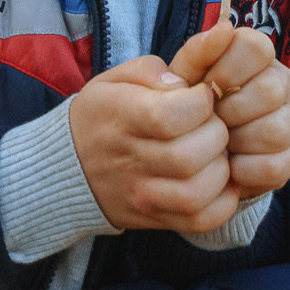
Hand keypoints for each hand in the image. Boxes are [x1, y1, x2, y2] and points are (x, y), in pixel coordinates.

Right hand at [68, 55, 237, 232]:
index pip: (171, 115)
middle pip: (189, 155)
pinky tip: (219, 179)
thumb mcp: (116, 79)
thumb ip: (154, 68)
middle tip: (212, 123)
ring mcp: (143, 195)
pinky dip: (222, 202)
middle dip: (216, 133)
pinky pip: (201, 221)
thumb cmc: (101, 115)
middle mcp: (131, 161)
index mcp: (122, 118)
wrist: (66, 168)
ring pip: (198, 192)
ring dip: (220, 168)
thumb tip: (191, 77)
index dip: (200, 102)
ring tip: (215, 151)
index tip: (202, 95)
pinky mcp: (156, 218)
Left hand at [167, 23, 289, 196]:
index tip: (204, 87)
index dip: (226, 69)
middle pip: (270, 91)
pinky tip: (230, 164)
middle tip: (210, 120)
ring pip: (275, 130)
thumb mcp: (183, 78)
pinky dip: (244, 169)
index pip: (256, 47)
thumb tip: (224, 29)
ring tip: (220, 143)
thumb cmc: (189, 105)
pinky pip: (274, 165)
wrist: (192, 150)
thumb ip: (197, 53)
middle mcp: (281, 81)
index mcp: (255, 55)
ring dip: (238, 142)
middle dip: (230, 111)